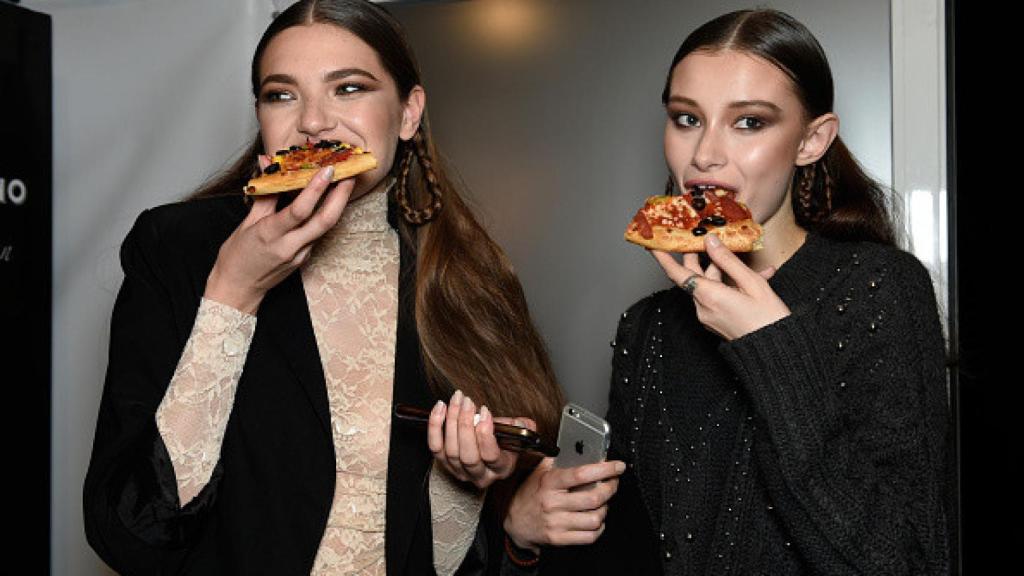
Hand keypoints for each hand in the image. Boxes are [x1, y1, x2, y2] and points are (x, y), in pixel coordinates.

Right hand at [204, 158, 352, 313]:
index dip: (316, 189)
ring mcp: (300, 255)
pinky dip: (325, 216)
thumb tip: (268, 164)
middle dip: (340, 196)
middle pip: (324, 220)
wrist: (239, 289)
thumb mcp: (246, 224)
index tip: (328, 170)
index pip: (299, 210)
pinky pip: (318, 234)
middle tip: (350, 175)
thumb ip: (264, 196)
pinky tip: (329, 202)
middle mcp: (289, 246)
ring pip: (325, 227)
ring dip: (337, 205)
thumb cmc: (237, 256)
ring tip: (344, 183)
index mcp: (270, 235)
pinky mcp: (305, 258)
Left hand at [427, 390, 528, 489]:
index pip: (490, 456)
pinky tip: (440, 407)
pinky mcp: (444, 464)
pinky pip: (435, 447)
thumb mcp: (518, 433)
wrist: (489, 446)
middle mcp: (480, 475)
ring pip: (450, 450)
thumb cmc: (504, 439)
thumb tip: (516, 424)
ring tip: (457, 399)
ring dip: (451, 420)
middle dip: (465, 425)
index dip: (485, 433)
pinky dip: (435, 426)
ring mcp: (460, 472)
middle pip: (468, 455)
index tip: (485, 411)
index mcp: (501, 469)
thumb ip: (521, 427)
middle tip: (468, 402)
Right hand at [503, 458, 624, 552]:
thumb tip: (579, 447)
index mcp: (549, 482)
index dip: (604, 469)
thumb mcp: (539, 472)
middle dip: (611, 488)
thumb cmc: (531, 494)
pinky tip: (596, 519)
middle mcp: (553, 503)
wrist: (514, 523)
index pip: (582, 474)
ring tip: (602, 503)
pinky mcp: (559, 539)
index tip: (618, 466)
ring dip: (605, 510)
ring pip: (595, 519)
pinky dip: (599, 527)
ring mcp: (556, 523)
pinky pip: (590, 536)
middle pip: (594, 497)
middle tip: (613, 483)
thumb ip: (557, 459)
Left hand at [651, 233, 788, 339]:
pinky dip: (730, 286)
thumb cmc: (768, 319)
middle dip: (697, 257)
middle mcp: (703, 307)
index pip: (677, 273)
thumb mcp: (751, 282)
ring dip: (724, 272)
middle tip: (701, 238)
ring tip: (751, 265)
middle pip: (694, 276)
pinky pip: (717, 297)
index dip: (663, 258)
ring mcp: (708, 316)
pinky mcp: (715, 322)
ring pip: (708, 285)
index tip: (653, 244)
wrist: (775, 350)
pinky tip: (754, 280)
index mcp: (709, 296)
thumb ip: (728, 260)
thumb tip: (710, 241)